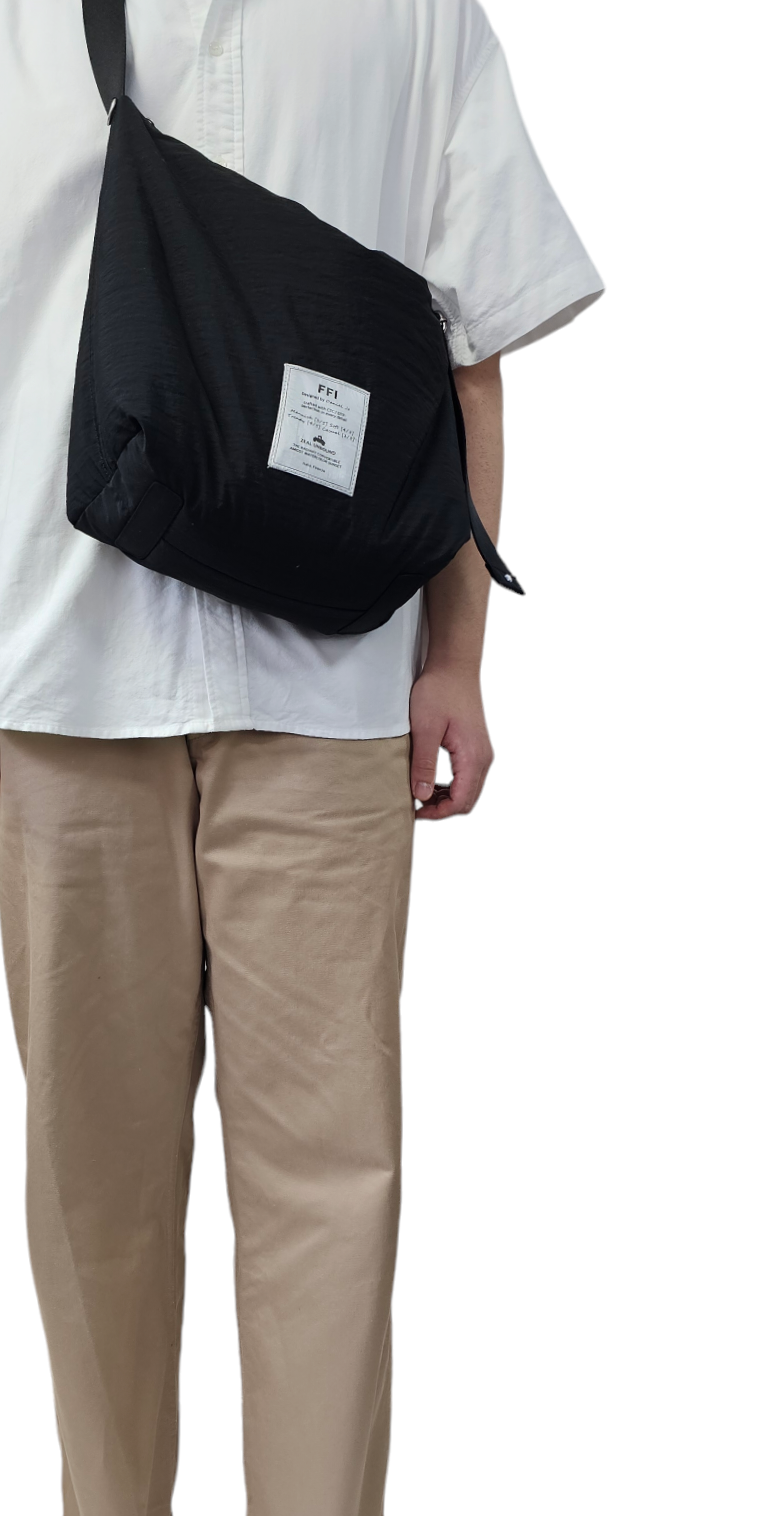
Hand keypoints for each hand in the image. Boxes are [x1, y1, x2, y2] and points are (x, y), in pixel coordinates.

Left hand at [409, 664, 493, 819]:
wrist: (454, 666)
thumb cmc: (439, 691)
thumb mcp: (425, 729)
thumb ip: (424, 764)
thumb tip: (421, 796)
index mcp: (473, 757)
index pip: (461, 801)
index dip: (438, 813)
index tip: (415, 810)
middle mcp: (483, 758)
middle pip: (467, 800)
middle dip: (442, 809)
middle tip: (415, 804)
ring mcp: (481, 752)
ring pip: (468, 790)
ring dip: (446, 798)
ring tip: (420, 792)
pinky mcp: (476, 746)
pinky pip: (467, 777)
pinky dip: (451, 786)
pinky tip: (432, 780)